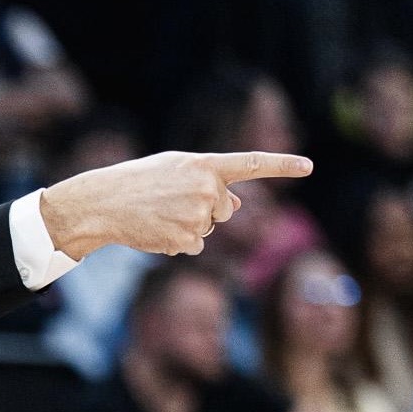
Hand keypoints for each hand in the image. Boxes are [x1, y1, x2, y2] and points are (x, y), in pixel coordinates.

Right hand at [39, 149, 311, 260]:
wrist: (104, 203)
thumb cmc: (138, 182)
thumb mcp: (176, 171)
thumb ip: (209, 182)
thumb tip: (238, 205)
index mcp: (206, 164)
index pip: (252, 164)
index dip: (282, 165)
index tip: (308, 167)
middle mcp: (207, 188)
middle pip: (227, 210)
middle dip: (209, 212)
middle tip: (174, 204)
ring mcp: (198, 215)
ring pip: (208, 231)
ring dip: (188, 228)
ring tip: (159, 217)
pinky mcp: (186, 239)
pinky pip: (194, 247)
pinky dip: (178, 244)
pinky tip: (157, 231)